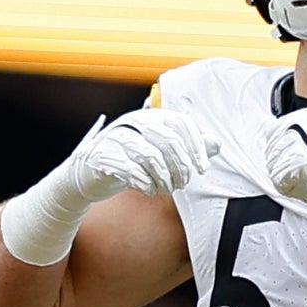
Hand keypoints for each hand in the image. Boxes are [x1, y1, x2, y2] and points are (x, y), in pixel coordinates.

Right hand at [65, 107, 219, 202]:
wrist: (90, 173)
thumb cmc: (131, 161)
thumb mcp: (161, 153)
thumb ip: (188, 147)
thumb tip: (216, 143)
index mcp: (152, 116)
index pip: (181, 124)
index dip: (196, 147)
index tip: (203, 169)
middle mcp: (134, 122)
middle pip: (168, 140)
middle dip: (181, 166)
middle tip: (184, 184)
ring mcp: (116, 138)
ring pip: (150, 156)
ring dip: (163, 178)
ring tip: (167, 190)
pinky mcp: (102, 156)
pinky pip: (129, 170)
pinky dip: (144, 183)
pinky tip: (149, 190)